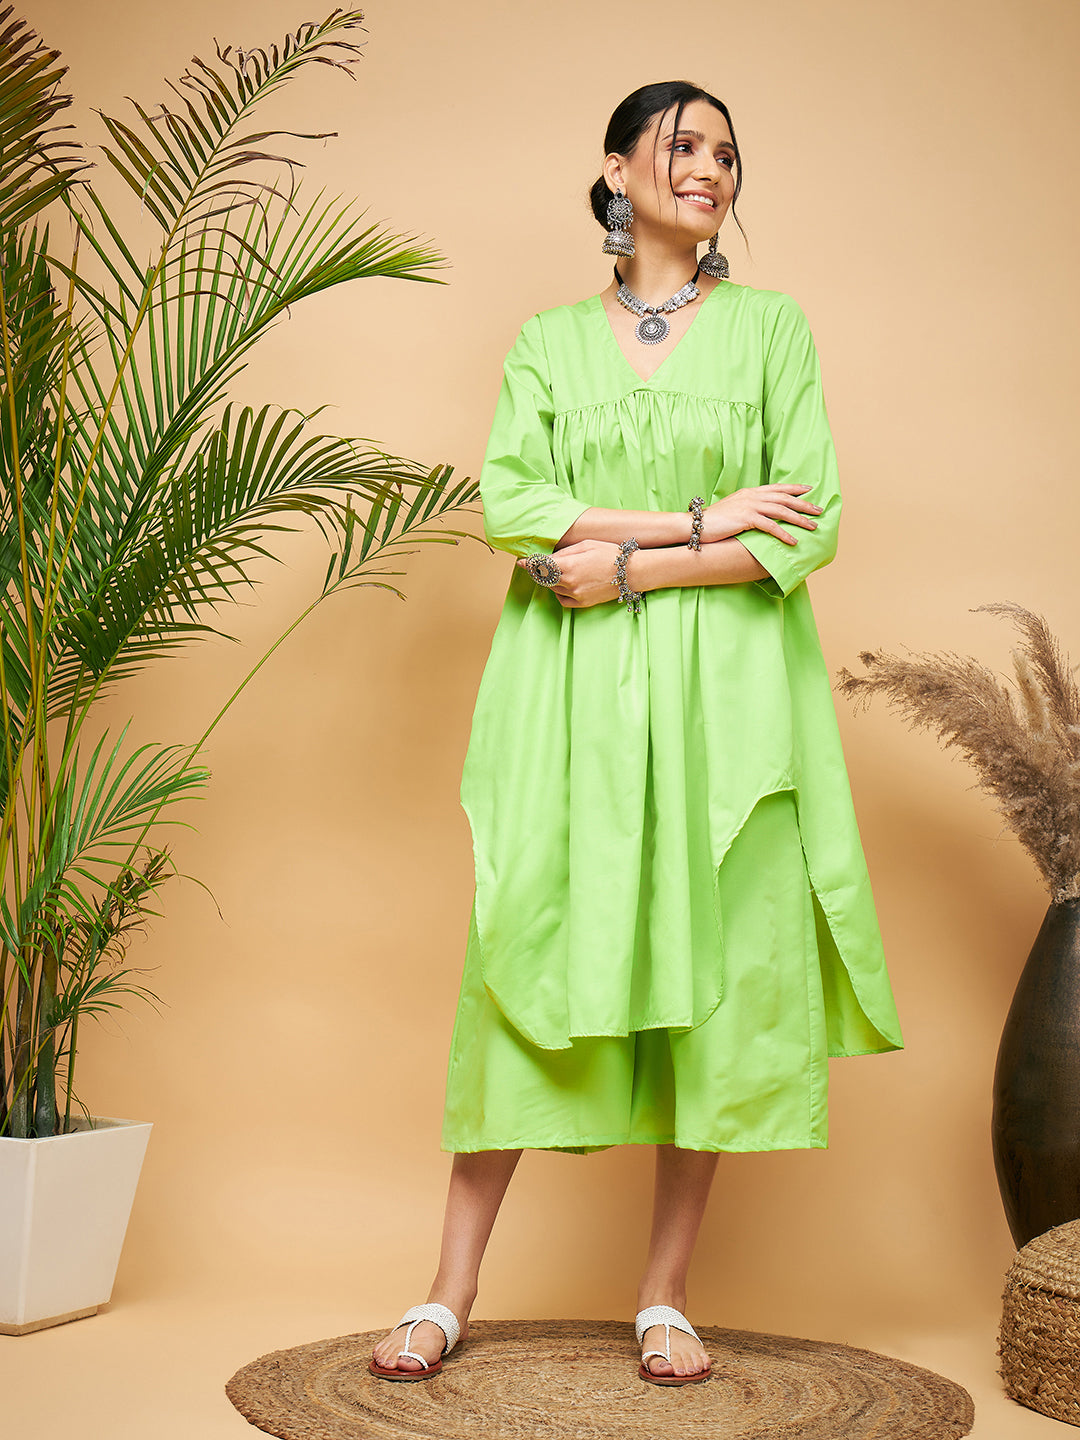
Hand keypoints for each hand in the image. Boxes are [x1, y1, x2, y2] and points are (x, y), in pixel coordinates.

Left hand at [516, 538, 623, 607]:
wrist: (631, 572)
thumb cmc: (609, 553)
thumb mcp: (584, 545)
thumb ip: (563, 552)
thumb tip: (548, 556)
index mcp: (567, 565)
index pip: (539, 565)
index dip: (528, 563)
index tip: (521, 561)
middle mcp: (568, 582)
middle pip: (542, 578)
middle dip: (537, 571)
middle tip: (534, 565)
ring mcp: (575, 594)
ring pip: (552, 588)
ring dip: (549, 580)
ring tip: (554, 571)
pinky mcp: (582, 603)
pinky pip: (562, 599)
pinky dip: (559, 592)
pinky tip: (564, 583)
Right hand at [702, 485, 821, 546]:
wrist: (697, 524)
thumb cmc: (714, 520)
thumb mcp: (733, 509)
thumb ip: (748, 507)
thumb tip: (761, 514)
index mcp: (750, 492)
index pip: (777, 488)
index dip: (795, 488)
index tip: (809, 490)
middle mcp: (752, 496)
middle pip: (784, 498)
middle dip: (804, 505)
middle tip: (819, 511)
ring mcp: (749, 506)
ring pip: (781, 511)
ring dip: (799, 519)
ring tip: (812, 527)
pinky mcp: (746, 519)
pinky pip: (770, 526)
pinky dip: (784, 533)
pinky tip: (793, 541)